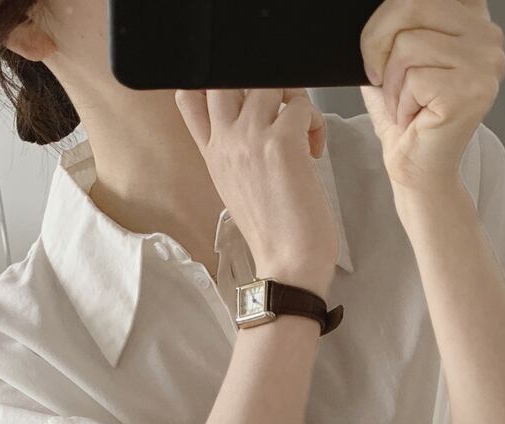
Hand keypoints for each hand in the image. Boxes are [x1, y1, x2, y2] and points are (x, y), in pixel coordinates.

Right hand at [175, 87, 338, 293]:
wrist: (287, 266)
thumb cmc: (273, 234)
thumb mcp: (238, 189)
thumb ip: (235, 153)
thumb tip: (256, 126)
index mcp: (212, 152)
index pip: (189, 96)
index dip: (217, 85)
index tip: (247, 105)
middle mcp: (225, 141)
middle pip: (226, 75)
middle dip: (260, 82)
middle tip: (282, 111)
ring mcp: (250, 139)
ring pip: (270, 83)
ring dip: (294, 100)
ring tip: (302, 133)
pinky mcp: (281, 143)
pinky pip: (301, 106)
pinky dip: (315, 123)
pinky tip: (314, 151)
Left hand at [359, 0, 504, 196]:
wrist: (419, 171)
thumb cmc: (411, 120)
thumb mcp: (397, 59)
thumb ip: (396, 25)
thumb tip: (377, 10)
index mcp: (473, 21)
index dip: (393, 13)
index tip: (387, 42)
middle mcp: (488, 38)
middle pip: (412, 5)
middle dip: (377, 42)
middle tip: (379, 76)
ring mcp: (485, 65)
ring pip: (407, 44)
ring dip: (392, 82)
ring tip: (406, 103)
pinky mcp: (471, 91)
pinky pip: (413, 78)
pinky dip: (401, 102)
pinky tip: (416, 117)